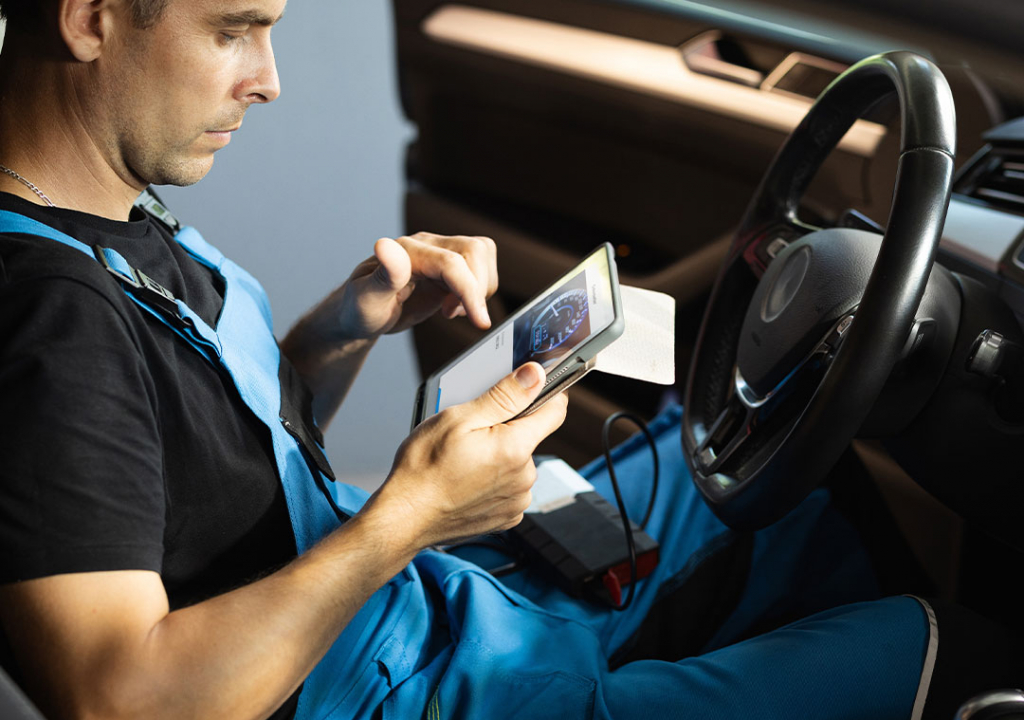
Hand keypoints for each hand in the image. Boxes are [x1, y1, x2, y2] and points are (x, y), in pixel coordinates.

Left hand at [336, 232, 497, 339]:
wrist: (361, 314)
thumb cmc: (359, 308)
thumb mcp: (365, 298)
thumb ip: (382, 274)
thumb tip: (385, 245)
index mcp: (406, 251)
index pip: (451, 263)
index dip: (470, 290)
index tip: (479, 321)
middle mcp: (426, 245)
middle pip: (475, 251)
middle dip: (476, 288)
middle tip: (450, 314)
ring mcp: (439, 254)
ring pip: (481, 255)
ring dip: (479, 288)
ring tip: (451, 310)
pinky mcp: (448, 266)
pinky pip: (478, 267)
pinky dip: (476, 290)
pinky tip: (453, 306)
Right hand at [370, 363, 567, 547]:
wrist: (405, 516)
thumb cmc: (424, 469)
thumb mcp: (459, 418)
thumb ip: (504, 396)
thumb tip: (535, 375)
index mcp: (516, 448)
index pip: (555, 411)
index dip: (546, 394)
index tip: (531, 389)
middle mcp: (524, 477)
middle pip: (530, 438)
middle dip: (508, 428)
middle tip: (473, 432)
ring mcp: (516, 500)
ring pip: (519, 463)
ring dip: (500, 456)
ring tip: (465, 460)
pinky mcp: (506, 517)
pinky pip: (510, 488)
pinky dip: (495, 481)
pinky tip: (469, 479)